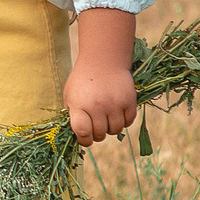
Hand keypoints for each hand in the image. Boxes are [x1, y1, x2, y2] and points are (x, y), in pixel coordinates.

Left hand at [65, 8, 137, 143]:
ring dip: (111, 128)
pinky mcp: (129, 101)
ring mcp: (115, 104)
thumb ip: (72, 115)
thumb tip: (76, 135)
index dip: (83, 140)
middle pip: (100, 134)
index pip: (82, 132)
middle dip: (97, 134)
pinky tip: (117, 114)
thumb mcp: (70, 95)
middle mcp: (97, 106)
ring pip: (115, 131)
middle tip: (96, 126)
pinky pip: (128, 122)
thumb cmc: (83, 80)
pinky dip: (124, 121)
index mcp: (79, 105)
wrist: (103, 60)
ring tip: (106, 118)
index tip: (85, 138)